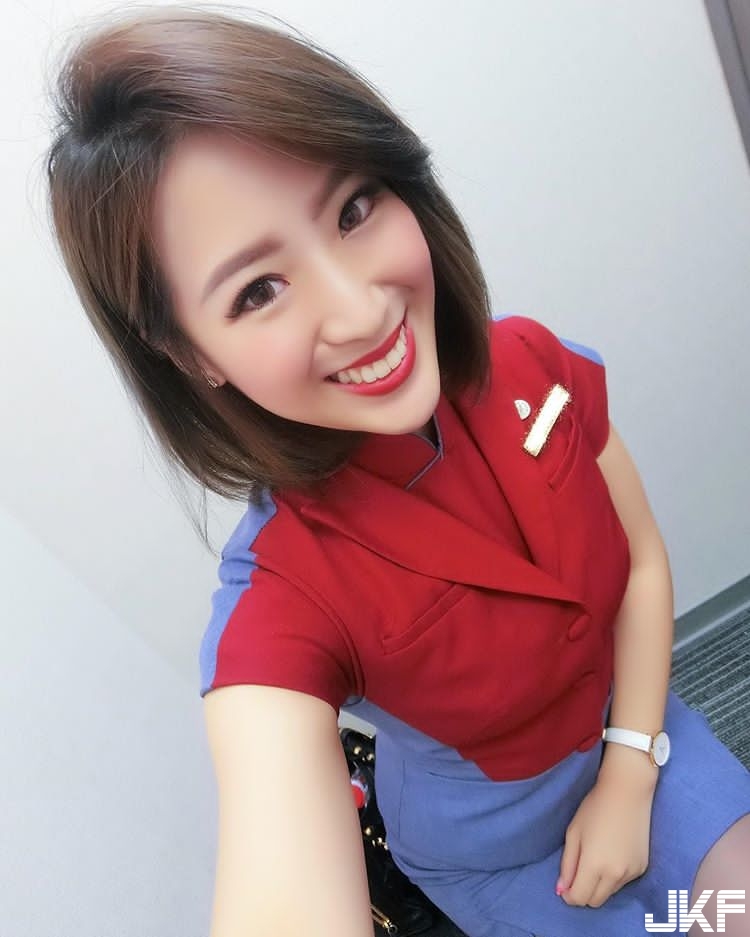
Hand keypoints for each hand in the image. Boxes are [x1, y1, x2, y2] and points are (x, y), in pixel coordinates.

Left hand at [556, 773, 652, 906]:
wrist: (627, 792)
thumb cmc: (595, 808)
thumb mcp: (573, 833)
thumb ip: (567, 864)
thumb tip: (562, 889)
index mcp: (594, 865)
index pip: (579, 898)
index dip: (568, 895)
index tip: (565, 885)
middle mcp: (614, 875)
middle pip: (595, 901)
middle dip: (583, 892)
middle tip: (578, 872)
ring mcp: (631, 873)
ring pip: (609, 893)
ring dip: (599, 885)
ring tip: (596, 857)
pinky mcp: (642, 868)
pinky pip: (623, 882)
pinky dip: (613, 877)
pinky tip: (612, 854)